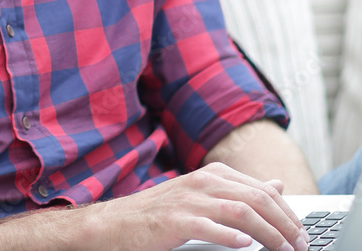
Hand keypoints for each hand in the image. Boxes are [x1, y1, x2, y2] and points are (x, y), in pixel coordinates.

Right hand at [86, 162, 308, 250]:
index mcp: (211, 174)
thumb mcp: (202, 194)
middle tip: (300, 245)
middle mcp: (201, 183)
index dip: (287, 212)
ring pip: (239, 212)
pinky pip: (208, 227)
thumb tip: (277, 184)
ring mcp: (187, 201)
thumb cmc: (159, 212)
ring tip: (283, 250)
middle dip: (285, 224)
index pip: (262, 190)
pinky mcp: (174, 221)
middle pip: (256, 199)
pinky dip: (230, 236)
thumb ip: (240, 189)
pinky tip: (245, 245)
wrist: (116, 222)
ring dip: (268, 233)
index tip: (301, 233)